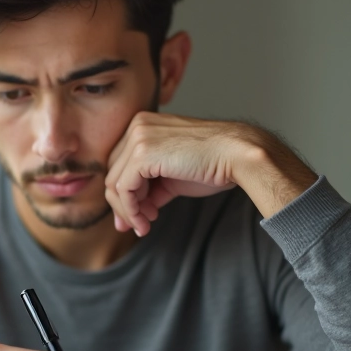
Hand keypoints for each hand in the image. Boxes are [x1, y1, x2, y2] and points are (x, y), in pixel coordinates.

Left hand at [105, 113, 317, 235]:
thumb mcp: (173, 177)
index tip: (138, 216)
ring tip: (145, 225)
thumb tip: (129, 215)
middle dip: (123, 204)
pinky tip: (147, 220)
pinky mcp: (142, 153)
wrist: (237, 155)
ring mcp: (138, 137)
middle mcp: (137, 126)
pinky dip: (131, 210)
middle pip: (113, 173)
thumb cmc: (212, 164)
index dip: (125, 193)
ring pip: (114, 183)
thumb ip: (150, 189)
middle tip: (138, 225)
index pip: (121, 164)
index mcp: (144, 125)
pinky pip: (124, 189)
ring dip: (128, 210)